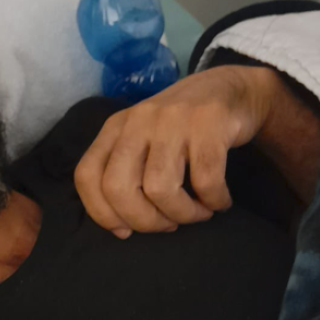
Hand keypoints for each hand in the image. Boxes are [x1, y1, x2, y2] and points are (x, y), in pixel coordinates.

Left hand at [75, 65, 278, 235]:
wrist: (233, 89)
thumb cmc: (182, 128)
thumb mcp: (143, 141)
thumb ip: (126, 175)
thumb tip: (120, 230)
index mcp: (115, 128)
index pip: (86, 176)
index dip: (101, 212)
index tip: (126, 230)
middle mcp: (137, 122)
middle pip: (117, 188)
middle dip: (143, 221)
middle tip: (168, 225)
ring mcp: (171, 120)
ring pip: (160, 189)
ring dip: (182, 214)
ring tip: (198, 213)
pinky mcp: (208, 123)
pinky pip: (205, 180)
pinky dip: (214, 200)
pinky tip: (219, 201)